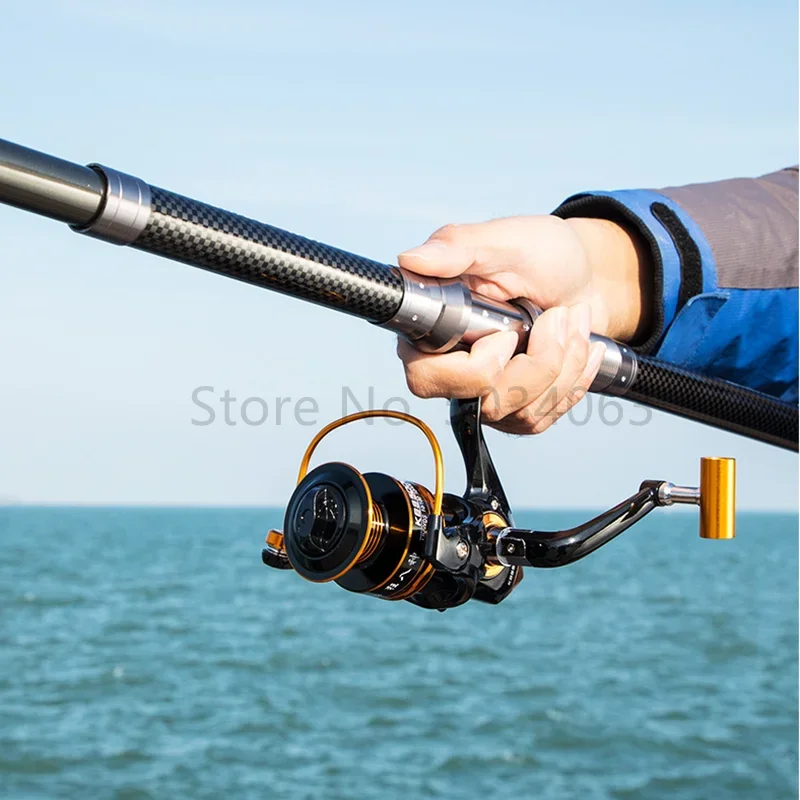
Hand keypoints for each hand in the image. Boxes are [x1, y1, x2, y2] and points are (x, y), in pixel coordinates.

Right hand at [395, 215, 650, 434]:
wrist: (584, 276)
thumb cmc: (540, 254)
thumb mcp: (503, 241)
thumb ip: (455, 247)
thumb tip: (409, 260)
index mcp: (432, 329)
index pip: (427, 379)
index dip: (479, 365)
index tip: (510, 333)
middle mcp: (451, 369)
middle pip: (485, 403)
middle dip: (539, 364)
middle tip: (559, 317)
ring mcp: (484, 394)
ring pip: (521, 413)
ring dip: (565, 364)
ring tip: (573, 319)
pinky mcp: (515, 409)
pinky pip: (543, 417)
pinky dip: (575, 379)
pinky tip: (582, 346)